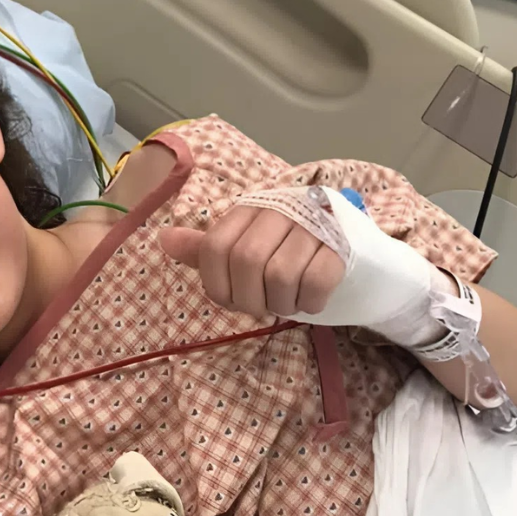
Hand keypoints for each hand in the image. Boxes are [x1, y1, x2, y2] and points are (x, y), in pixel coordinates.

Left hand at [158, 204, 344, 320]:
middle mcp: (281, 207)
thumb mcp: (244, 249)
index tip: (232, 300)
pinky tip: (311, 300)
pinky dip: (309, 302)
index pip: (215, 247)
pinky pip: (316, 280)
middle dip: (250, 299)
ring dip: (281, 304)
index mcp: (251, 208)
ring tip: (289, 303)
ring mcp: (315, 223)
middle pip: (246, 260)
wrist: (353, 251)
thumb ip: (207, 250)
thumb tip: (163, 240)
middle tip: (264, 307)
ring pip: (280, 274)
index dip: (218, 285)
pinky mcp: (343, 243)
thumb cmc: (288, 253)